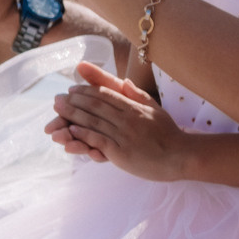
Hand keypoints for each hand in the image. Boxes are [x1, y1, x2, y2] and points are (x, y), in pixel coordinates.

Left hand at [45, 63, 189, 178]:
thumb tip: (124, 81)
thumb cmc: (169, 134)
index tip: (72, 89)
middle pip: (95, 105)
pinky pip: (98, 139)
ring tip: (58, 111)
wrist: (181, 156)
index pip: (106, 94)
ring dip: (72, 114)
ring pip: (93, 121)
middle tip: (57, 99)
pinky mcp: (121, 151)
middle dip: (73, 100)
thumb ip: (138, 95)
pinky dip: (83, 133)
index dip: (86, 90)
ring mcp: (123, 134)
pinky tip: (72, 129)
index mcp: (134, 107)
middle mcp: (127, 118)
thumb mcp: (156, 109)